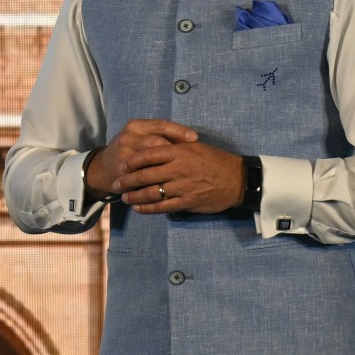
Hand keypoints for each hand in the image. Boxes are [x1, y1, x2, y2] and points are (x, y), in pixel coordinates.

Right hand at [84, 119, 198, 198]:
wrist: (102, 168)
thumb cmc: (129, 150)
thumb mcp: (140, 137)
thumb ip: (159, 136)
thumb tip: (190, 139)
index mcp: (135, 126)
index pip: (161, 125)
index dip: (179, 130)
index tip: (194, 138)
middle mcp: (128, 138)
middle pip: (158, 143)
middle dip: (176, 151)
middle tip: (193, 159)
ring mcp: (124, 156)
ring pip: (152, 162)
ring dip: (169, 168)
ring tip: (185, 173)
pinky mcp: (123, 174)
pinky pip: (145, 178)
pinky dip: (159, 182)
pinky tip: (173, 185)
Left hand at [113, 137, 243, 214]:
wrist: (238, 179)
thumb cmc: (215, 160)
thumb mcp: (195, 147)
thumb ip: (175, 146)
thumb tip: (155, 144)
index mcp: (179, 152)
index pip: (148, 155)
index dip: (132, 161)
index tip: (122, 165)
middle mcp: (178, 168)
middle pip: (145, 175)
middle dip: (127, 181)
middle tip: (116, 184)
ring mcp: (182, 186)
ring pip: (151, 193)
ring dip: (135, 197)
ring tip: (125, 198)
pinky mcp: (187, 202)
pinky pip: (163, 207)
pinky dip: (148, 209)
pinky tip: (140, 209)